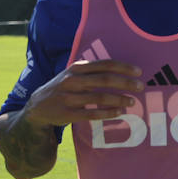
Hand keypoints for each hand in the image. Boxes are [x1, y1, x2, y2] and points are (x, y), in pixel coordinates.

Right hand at [23, 59, 142, 127]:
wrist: (37, 107)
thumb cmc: (61, 88)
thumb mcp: (71, 75)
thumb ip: (90, 71)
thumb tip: (120, 71)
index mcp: (75, 68)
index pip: (104, 64)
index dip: (123, 67)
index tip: (138, 71)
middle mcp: (72, 81)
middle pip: (105, 80)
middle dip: (125, 83)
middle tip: (140, 86)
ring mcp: (69, 98)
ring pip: (100, 97)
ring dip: (120, 99)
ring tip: (132, 101)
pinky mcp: (68, 114)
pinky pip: (93, 114)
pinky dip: (108, 113)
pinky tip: (119, 112)